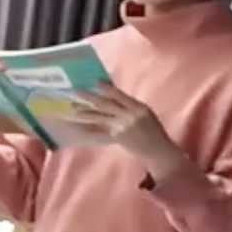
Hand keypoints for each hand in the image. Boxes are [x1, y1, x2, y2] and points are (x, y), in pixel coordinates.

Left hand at [66, 85, 185, 172]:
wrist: (157, 149)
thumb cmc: (153, 129)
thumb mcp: (145, 113)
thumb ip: (130, 106)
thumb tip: (112, 95)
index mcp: (139, 108)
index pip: (120, 95)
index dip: (107, 89)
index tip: (95, 82)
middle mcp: (129, 116)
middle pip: (106, 104)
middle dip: (90, 97)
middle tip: (76, 91)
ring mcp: (122, 127)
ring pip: (101, 117)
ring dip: (86, 112)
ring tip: (74, 108)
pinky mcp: (116, 137)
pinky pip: (102, 129)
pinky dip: (92, 127)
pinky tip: (81, 126)